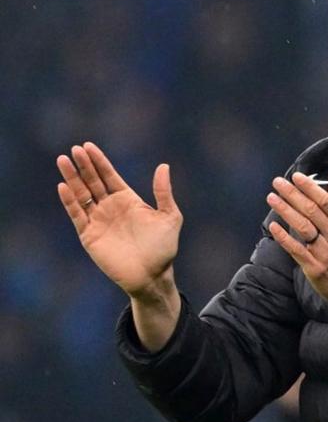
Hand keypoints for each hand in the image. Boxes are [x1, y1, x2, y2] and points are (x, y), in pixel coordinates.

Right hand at [56, 142, 182, 298]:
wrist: (152, 275)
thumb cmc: (163, 247)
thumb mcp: (169, 217)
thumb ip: (163, 192)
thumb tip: (163, 166)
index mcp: (128, 200)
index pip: (110, 176)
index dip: (99, 161)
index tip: (88, 146)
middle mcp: (111, 207)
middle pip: (93, 181)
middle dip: (84, 165)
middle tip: (74, 149)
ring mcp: (99, 220)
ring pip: (82, 195)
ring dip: (72, 178)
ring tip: (63, 161)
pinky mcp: (89, 235)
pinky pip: (77, 215)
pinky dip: (70, 201)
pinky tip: (63, 186)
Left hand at [266, 171, 327, 317]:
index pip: (326, 201)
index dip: (310, 188)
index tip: (296, 176)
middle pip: (312, 211)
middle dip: (293, 194)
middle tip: (277, 182)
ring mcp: (324, 253)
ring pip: (303, 227)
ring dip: (286, 211)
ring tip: (272, 198)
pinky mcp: (314, 267)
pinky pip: (296, 249)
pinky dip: (284, 237)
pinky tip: (273, 225)